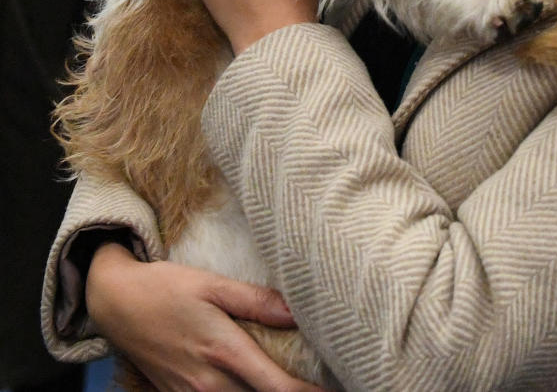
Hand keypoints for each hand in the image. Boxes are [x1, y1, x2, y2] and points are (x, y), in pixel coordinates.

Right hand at [87, 243, 326, 391]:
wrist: (115, 303)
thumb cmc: (166, 288)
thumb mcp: (212, 284)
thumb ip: (255, 300)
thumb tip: (297, 311)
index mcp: (224, 350)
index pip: (276, 386)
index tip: (332, 391)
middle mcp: (208, 382)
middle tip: (323, 387)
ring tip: (290, 386)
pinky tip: (251, 386)